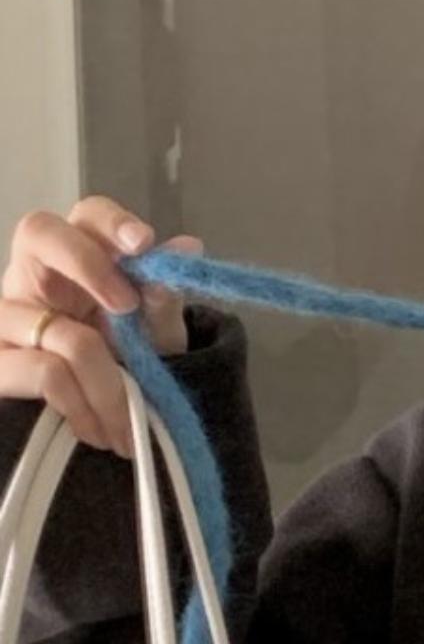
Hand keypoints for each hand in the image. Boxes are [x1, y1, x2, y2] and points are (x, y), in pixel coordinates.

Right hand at [0, 197, 203, 458]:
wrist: (102, 424)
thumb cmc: (129, 363)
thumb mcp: (154, 332)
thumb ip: (163, 295)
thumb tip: (187, 248)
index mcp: (81, 257)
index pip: (88, 214)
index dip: (112, 222)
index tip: (142, 244)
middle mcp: (34, 275)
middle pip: (38, 231)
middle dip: (88, 263)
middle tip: (126, 307)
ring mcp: (6, 316)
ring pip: (59, 327)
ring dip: (108, 380)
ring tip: (130, 420)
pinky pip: (44, 372)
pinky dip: (84, 405)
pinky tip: (100, 429)